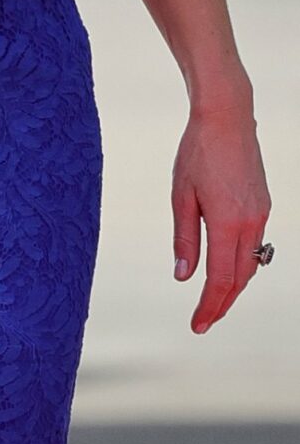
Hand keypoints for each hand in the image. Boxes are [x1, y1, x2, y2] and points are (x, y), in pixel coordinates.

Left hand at [172, 86, 271, 335]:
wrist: (227, 117)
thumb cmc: (197, 153)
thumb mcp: (181, 197)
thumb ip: (185, 239)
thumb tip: (184, 277)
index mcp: (227, 223)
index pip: (220, 279)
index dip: (210, 306)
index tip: (198, 326)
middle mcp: (250, 222)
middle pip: (240, 278)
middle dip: (222, 303)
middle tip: (204, 322)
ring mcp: (261, 213)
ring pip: (250, 263)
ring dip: (233, 285)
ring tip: (214, 300)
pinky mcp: (263, 205)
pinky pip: (254, 244)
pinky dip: (241, 262)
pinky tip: (226, 266)